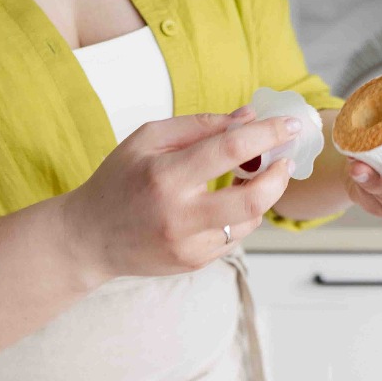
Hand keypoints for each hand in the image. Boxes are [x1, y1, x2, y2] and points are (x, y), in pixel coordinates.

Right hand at [62, 108, 295, 281]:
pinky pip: (233, 236)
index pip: (230, 149)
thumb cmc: (118, 181)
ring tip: (251, 176)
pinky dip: (238, 216)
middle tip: (286, 159)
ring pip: (249, 221)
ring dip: (261, 196)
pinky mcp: (195, 262)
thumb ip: (199, 125)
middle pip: (253, 199)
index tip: (291, 124)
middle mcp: (180, 215)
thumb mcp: (147, 140)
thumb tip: (248, 118)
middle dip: (280, 176)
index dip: (268, 134)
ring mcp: (189, 245)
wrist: (90, 238)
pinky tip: (225, 202)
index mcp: (166, 176)